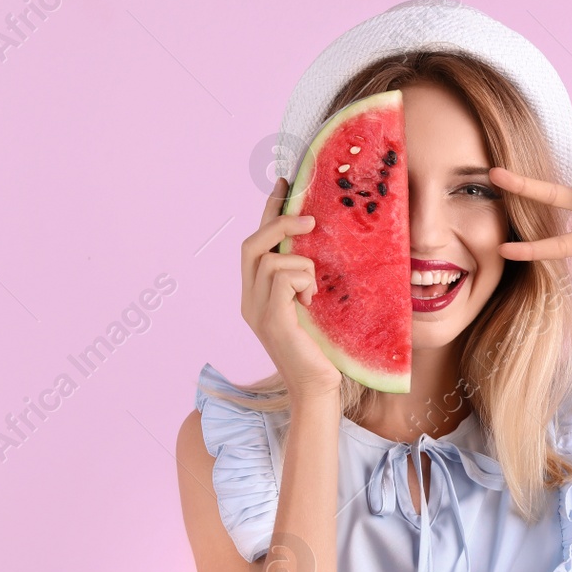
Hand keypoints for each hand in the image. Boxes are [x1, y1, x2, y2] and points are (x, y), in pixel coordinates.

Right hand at [237, 180, 342, 398]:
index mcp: (256, 294)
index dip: (267, 210)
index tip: (284, 182)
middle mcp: (249, 300)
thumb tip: (320, 241)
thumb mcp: (312, 304)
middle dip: (278, 222)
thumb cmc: (322, 349)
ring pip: (272, 260)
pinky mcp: (272, 320)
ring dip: (302, 266)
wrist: (318, 389)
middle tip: (309, 218)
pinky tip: (312, 301)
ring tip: (314, 293)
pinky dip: (303, 281)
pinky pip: (282, 278)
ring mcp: (257, 311)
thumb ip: (306, 277)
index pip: (255, 243)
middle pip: (251, 245)